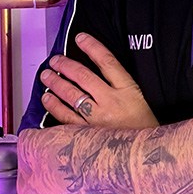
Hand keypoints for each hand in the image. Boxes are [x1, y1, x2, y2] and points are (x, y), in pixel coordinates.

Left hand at [40, 32, 158, 128]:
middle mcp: (112, 102)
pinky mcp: (88, 135)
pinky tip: (48, 98)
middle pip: (84, 77)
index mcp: (128, 90)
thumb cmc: (142, 127)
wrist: (145, 156)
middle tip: (55, 60)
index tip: (80, 38)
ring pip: (72, 95)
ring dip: (56, 83)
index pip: (107, 62)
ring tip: (47, 75)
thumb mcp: (137, 99)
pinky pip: (66, 117)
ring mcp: (99, 119)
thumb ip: (118, 84)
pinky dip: (54, 106)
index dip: (92, 47)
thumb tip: (94, 69)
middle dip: (66, 65)